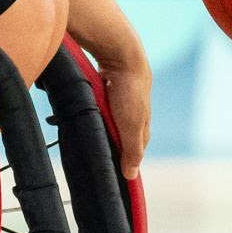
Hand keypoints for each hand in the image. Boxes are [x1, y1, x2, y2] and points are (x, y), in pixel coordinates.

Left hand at [97, 52, 151, 179]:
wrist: (122, 55)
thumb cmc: (129, 91)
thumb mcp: (131, 126)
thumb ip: (132, 150)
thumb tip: (131, 176)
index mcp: (143, 122)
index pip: (137, 148)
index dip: (129, 160)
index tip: (119, 174)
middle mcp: (134, 111)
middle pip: (125, 134)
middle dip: (116, 145)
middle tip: (101, 158)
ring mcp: (122, 98)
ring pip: (112, 120)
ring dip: (104, 127)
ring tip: (90, 138)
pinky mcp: (109, 87)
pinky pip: (102, 106)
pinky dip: (97, 112)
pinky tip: (88, 114)